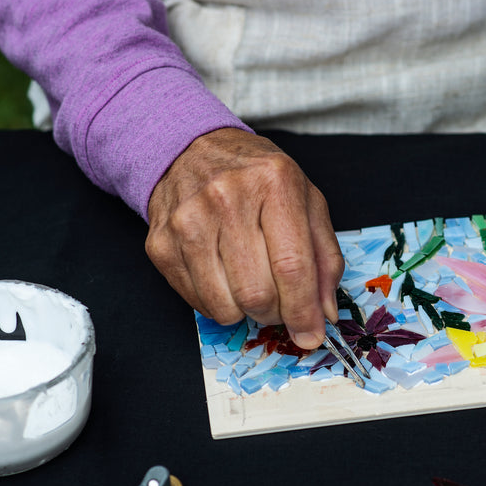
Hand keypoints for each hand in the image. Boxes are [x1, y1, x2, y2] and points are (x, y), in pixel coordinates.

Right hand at [145, 128, 343, 349]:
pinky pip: (197, 303)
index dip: (304, 311)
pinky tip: (225, 278)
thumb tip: (324, 313)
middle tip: (280, 303)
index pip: (292, 265)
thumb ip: (324, 257)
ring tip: (253, 287)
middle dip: (276, 313)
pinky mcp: (161, 243)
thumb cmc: (258, 180)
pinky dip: (219, 305)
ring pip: (225, 305)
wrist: (192, 151)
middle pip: (257, 292)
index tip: (311, 334)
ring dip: (247, 312)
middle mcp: (226, 198)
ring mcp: (188, 221)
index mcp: (274, 183)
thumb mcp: (306, 201)